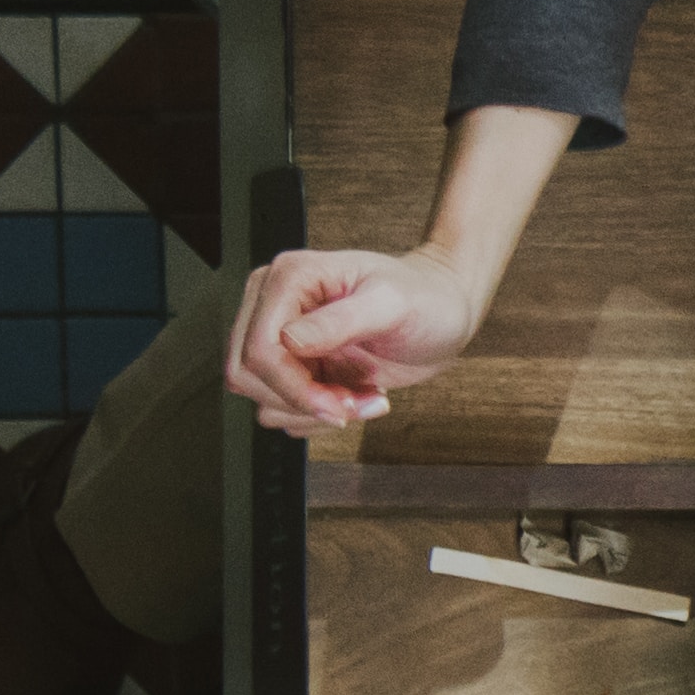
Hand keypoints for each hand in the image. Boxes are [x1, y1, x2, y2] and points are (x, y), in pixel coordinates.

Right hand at [224, 244, 486, 435]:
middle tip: (356, 400)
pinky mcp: (295, 365)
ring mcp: (281, 338)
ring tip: (363, 395)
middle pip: (247, 376)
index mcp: (289, 279)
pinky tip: (355, 395)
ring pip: (262, 398)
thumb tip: (290, 341)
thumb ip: (342, 321)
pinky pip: (282, 408)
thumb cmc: (427, 297)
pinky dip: (318, 416)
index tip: (339, 404)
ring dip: (314, 412)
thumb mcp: (393, 304)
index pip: (259, 349)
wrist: (446, 311)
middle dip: (303, 401)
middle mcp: (273, 305)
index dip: (294, 386)